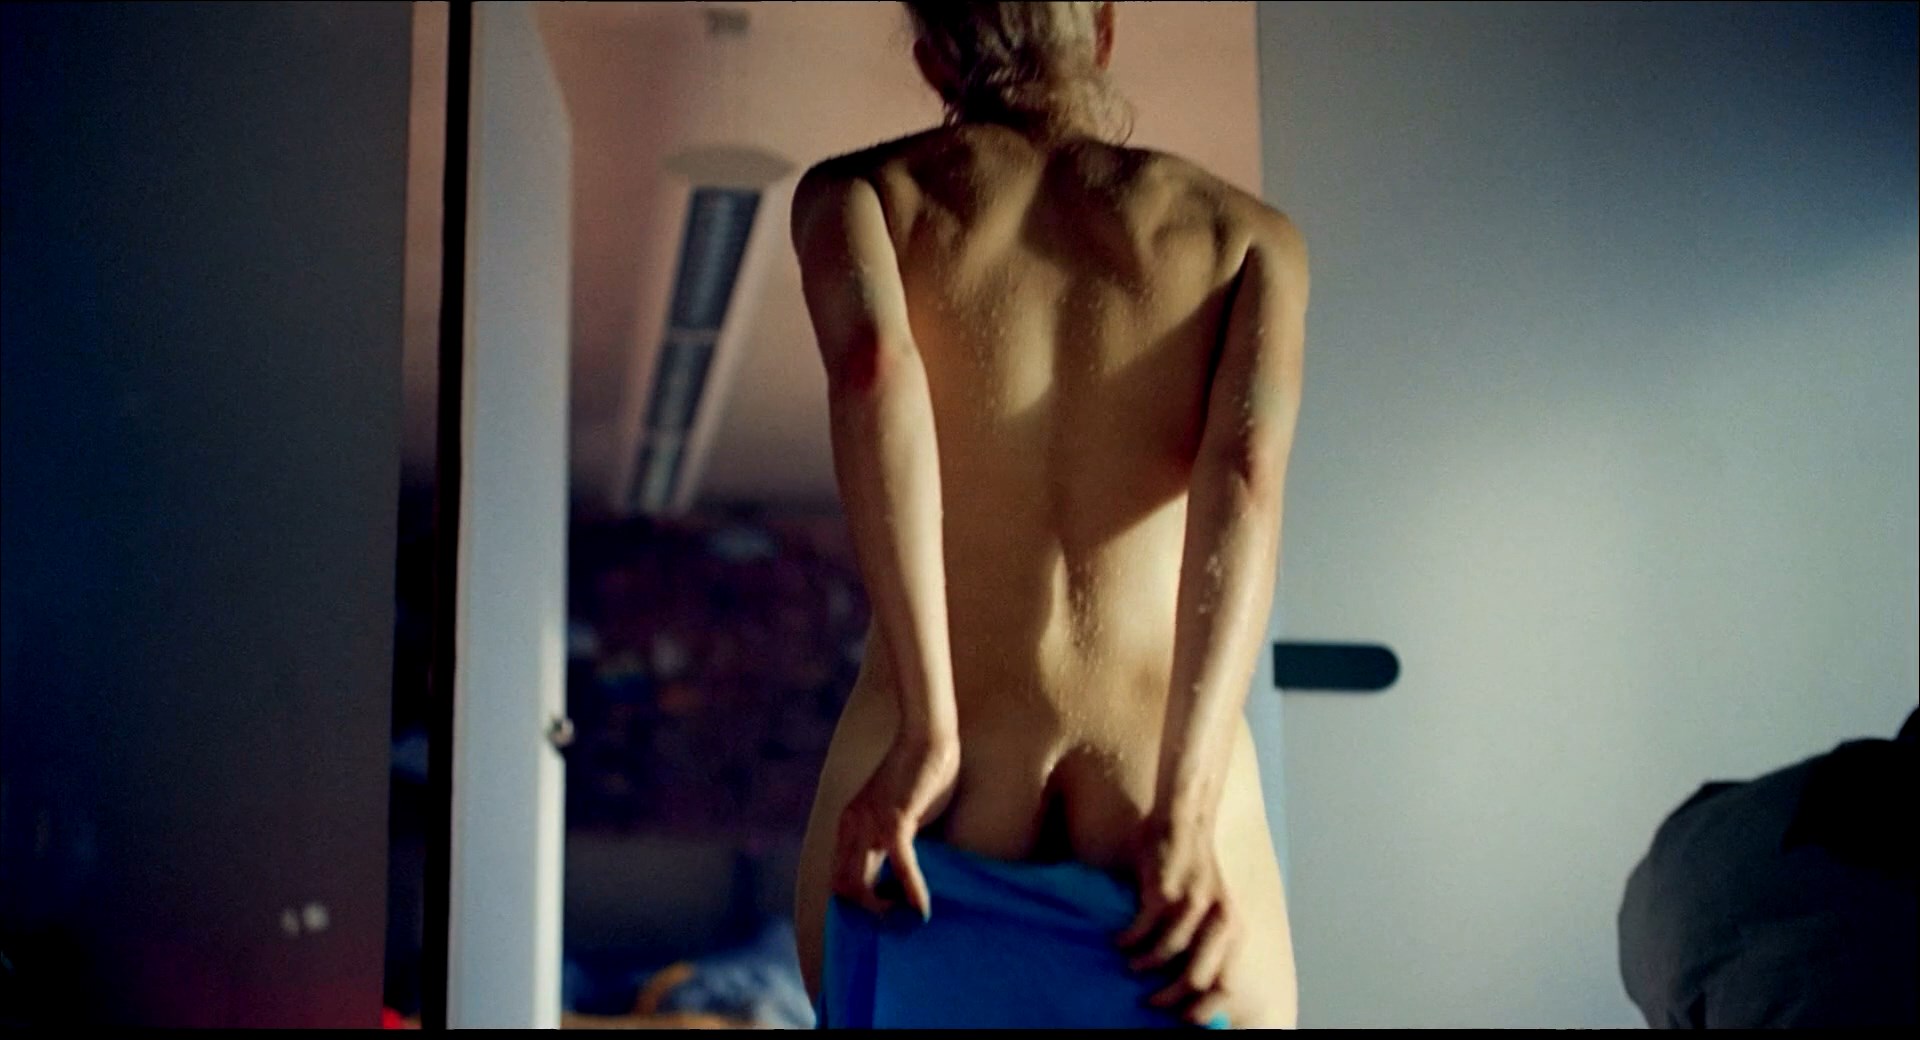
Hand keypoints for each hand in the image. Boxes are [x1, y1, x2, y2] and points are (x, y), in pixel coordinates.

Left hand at [832, 734, 959, 920]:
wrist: (926, 735)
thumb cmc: (920, 771)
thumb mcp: (899, 812)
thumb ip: (894, 839)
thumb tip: (905, 869)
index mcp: (849, 824)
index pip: (837, 876)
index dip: (853, 905)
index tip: (880, 919)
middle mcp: (851, 826)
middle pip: (842, 888)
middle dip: (865, 915)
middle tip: (894, 926)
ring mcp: (869, 824)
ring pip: (859, 885)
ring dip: (882, 911)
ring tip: (906, 921)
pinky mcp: (894, 820)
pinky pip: (900, 866)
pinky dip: (911, 892)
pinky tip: (922, 907)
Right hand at [1116, 814, 1242, 1025]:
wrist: (1188, 816)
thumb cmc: (1196, 862)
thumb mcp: (1213, 903)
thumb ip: (1205, 934)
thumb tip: (1187, 972)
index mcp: (1233, 927)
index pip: (1225, 983)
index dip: (1205, 1009)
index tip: (1185, 1020)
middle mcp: (1219, 919)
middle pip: (1196, 979)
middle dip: (1171, 998)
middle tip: (1152, 1004)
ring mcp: (1192, 906)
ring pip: (1165, 955)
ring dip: (1144, 966)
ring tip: (1131, 968)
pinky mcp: (1165, 892)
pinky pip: (1142, 929)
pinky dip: (1130, 940)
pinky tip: (1121, 941)